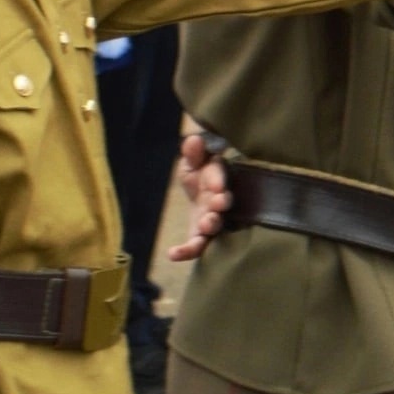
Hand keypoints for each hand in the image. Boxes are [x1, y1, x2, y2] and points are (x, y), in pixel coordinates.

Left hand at [164, 134, 229, 260]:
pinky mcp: (201, 236)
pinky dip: (185, 252)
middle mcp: (218, 201)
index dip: (217, 180)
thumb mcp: (192, 163)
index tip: (217, 186)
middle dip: (220, 204)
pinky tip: (171, 254)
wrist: (200, 193)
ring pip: (215, 225)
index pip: (218, 176)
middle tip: (218, 206)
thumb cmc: (199, 175)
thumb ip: (193, 154)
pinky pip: (196, 246)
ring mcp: (211, 220)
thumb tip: (194, 139)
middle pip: (222, 204)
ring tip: (206, 224)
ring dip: (211, 224)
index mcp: (216, 180)